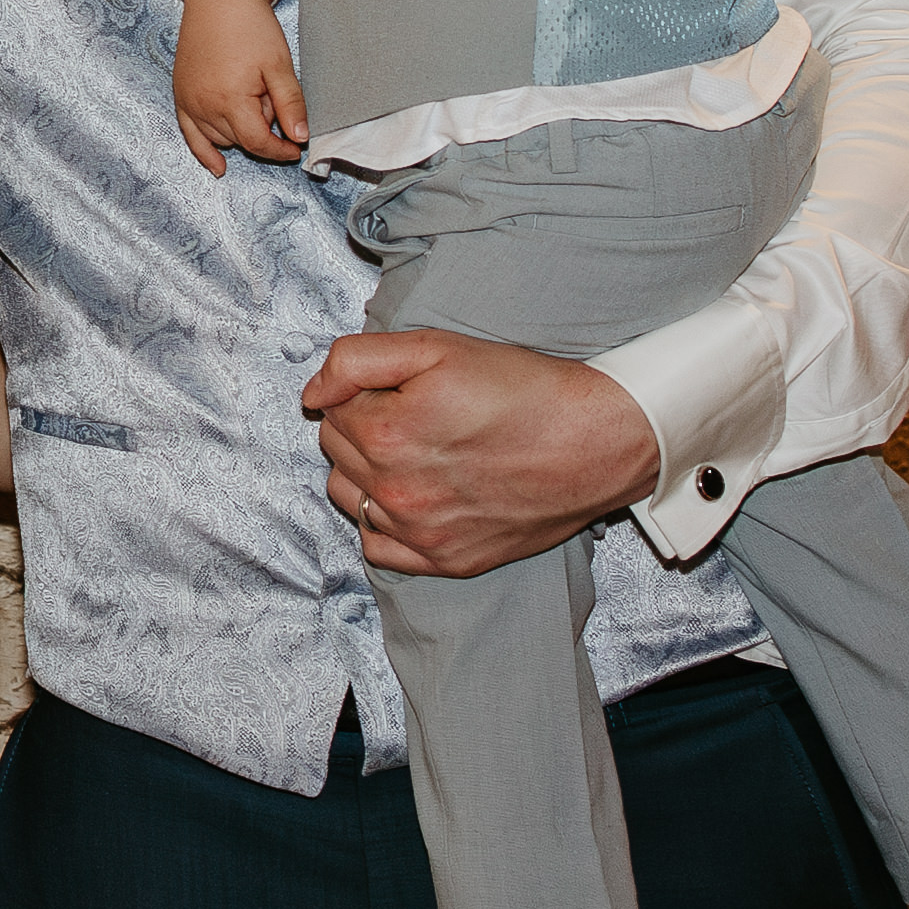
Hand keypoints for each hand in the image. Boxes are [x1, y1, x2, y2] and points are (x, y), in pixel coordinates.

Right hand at [170, 0, 306, 176]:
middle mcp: (204, 105)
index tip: (295, 147)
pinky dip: (204, 151)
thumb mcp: (279, 66)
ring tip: (251, 98)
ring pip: (219, 138)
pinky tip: (217, 166)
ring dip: (239, 132)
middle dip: (261, 130)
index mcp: (229, 99)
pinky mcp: (181, 95)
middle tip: (273, 98)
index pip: (258, 142)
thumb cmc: (250, 25)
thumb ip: (290, 105)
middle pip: (239, 140)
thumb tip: (299, 137)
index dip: (280, 149)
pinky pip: (190, 134)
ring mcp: (189, 102)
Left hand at [302, 327, 660, 577]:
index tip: (403, 386)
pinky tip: (415, 494)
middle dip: (362, 425)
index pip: (330, 406)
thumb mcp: (437, 347)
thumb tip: (311, 394)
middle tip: (416, 412)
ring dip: (365, 471)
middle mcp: (395, 491)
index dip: (363, 389)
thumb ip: (355, 361)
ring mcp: (419, 533)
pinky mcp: (445, 561)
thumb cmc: (524, 389)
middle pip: (336, 450)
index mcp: (385, 434)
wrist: (597, 442)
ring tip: (416, 449)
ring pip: (348, 496)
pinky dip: (384, 521)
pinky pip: (378, 547)